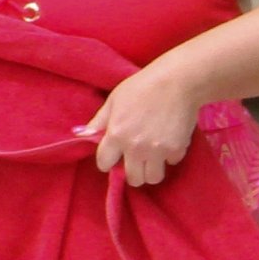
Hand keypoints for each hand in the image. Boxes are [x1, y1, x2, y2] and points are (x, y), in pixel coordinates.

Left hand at [74, 63, 199, 186]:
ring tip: (153, 156)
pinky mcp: (176, 149)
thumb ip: (99, 121)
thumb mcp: (114, 100)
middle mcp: (135, 147)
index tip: (114, 156)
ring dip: (152, 169)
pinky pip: (171, 163)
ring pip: (152, 178)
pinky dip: (170, 155)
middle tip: (137, 159)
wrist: (177, 80)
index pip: (104, 164)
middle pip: (132, 179)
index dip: (108, 160)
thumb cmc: (142, 86)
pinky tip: (169, 141)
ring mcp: (157, 151)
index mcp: (116, 135)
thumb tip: (81, 135)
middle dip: (133, 171)